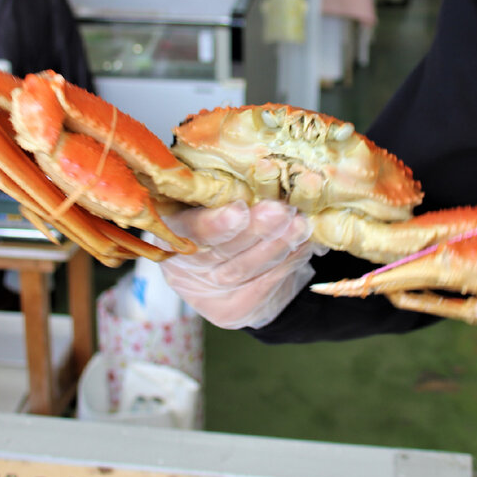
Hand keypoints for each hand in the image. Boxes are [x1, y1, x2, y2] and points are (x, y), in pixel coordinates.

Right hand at [157, 200, 324, 329]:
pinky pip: (262, 285)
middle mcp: (182, 264)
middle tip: (282, 210)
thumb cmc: (227, 221)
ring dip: (277, 245)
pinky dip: (287, 263)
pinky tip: (303, 245)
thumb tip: (263, 166)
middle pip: (221, 249)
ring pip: (244, 268)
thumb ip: (228, 189)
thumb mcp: (216, 198)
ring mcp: (204, 292)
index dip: (216, 223)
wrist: (236, 273)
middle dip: (256, 230)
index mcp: (173, 227)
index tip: (241, 209)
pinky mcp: (229, 311)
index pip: (190, 228)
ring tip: (300, 225)